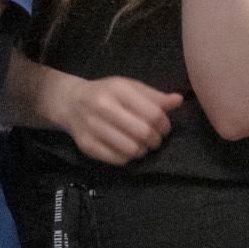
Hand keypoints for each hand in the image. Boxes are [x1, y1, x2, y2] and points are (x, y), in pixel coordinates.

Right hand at [59, 75, 185, 165]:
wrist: (70, 103)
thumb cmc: (106, 94)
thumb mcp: (129, 87)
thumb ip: (154, 96)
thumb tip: (178, 100)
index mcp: (117, 90)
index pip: (153, 114)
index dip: (165, 124)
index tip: (164, 127)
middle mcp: (102, 107)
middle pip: (143, 133)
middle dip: (156, 140)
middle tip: (155, 139)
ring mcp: (92, 128)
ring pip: (132, 149)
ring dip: (143, 150)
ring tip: (142, 145)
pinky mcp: (86, 146)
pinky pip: (118, 160)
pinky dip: (128, 158)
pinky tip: (127, 150)